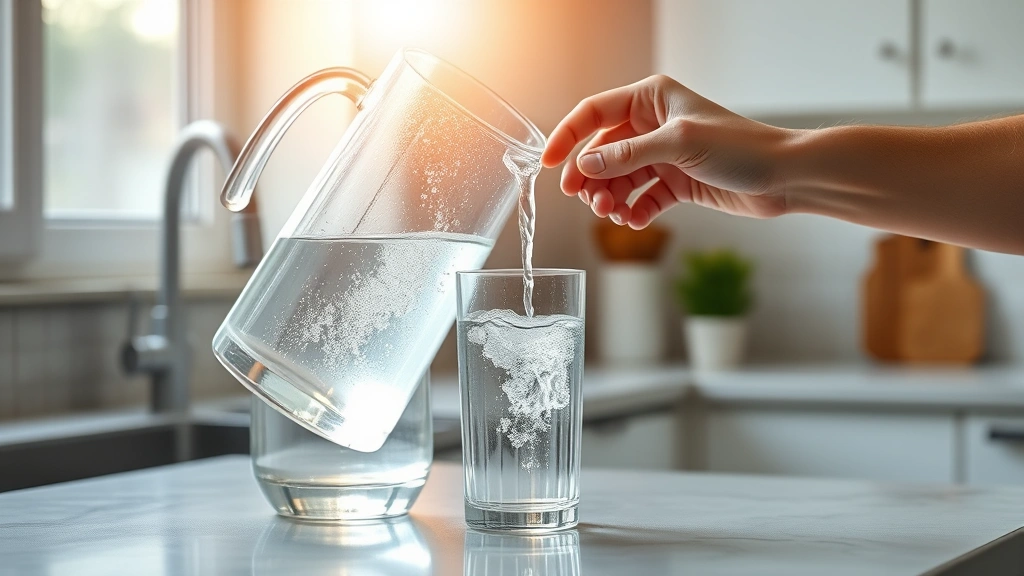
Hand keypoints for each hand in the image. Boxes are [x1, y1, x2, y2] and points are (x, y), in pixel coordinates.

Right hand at [541, 75, 792, 228]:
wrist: (783, 178)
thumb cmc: (740, 149)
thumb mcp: (678, 145)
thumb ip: (627, 155)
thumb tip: (584, 166)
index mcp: (651, 98)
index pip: (594, 113)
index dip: (567, 137)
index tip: (547, 165)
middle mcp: (653, 124)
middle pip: (601, 151)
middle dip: (590, 177)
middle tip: (585, 201)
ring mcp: (663, 155)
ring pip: (618, 178)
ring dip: (610, 198)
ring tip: (614, 215)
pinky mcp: (674, 183)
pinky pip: (640, 197)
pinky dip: (633, 211)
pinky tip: (635, 222)